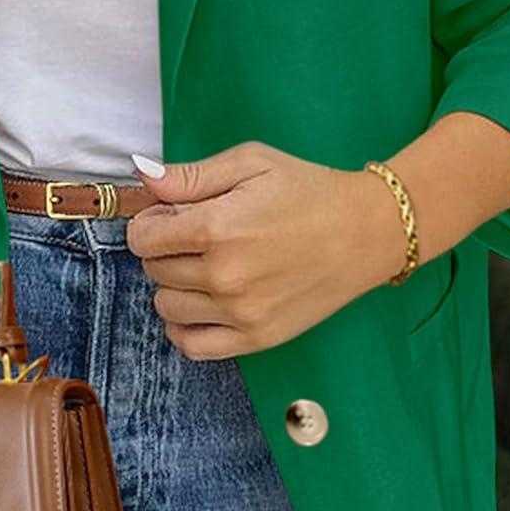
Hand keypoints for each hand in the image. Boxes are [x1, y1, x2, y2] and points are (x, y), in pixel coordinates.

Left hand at [124, 141, 406, 359]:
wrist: (367, 231)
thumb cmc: (309, 190)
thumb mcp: (251, 164)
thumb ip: (191, 175)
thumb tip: (142, 176)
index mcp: (217, 228)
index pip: (143, 238)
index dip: (152, 221)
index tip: (173, 215)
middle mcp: (223, 275)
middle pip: (154, 269)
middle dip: (165, 249)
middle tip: (198, 235)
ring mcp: (240, 312)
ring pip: (167, 307)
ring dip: (174, 286)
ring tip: (205, 266)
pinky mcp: (257, 337)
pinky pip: (192, 346)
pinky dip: (184, 328)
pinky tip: (201, 304)